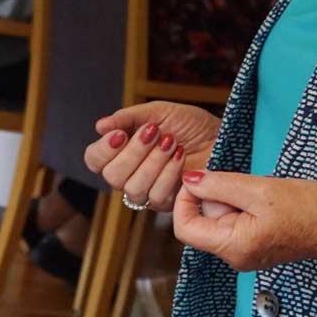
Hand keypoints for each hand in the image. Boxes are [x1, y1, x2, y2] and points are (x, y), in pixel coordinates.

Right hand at [84, 102, 221, 210]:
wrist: (222, 138)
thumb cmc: (191, 124)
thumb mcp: (159, 112)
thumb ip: (128, 117)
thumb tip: (100, 126)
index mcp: (122, 152)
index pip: (94, 159)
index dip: (103, 149)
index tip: (120, 134)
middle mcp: (129, 174)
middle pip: (111, 176)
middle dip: (133, 153)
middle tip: (154, 133)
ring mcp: (147, 191)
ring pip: (133, 188)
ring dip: (153, 162)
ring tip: (170, 142)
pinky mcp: (167, 203)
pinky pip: (156, 195)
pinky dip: (168, 174)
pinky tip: (180, 157)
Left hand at [169, 171, 316, 271]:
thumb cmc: (312, 209)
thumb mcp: (260, 189)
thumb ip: (219, 185)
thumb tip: (189, 180)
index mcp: (233, 247)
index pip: (184, 228)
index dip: (184, 200)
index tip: (200, 180)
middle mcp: (236, 257)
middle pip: (202, 223)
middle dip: (216, 199)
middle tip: (246, 188)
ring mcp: (247, 254)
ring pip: (220, 221)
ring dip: (233, 202)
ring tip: (261, 196)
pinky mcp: (257, 246)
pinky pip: (236, 223)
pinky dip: (244, 208)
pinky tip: (266, 203)